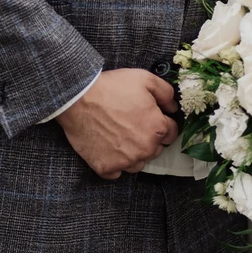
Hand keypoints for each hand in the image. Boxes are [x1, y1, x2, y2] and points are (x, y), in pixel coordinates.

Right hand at [57, 70, 179, 180]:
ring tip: (120, 137)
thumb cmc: (112, 87)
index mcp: (157, 128)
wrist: (78, 99)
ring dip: (134, 153)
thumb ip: (166, 94)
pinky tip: (108, 148)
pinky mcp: (106, 168)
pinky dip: (115, 163)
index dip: (162, 123)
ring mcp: (125, 161)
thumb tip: (173, 107)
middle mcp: (145, 149)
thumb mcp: (145, 79)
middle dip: (149, 139)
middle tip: (132, 125)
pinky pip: (117, 173)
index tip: (151, 118)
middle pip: (156, 149)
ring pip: (138, 163)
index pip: (171, 133)